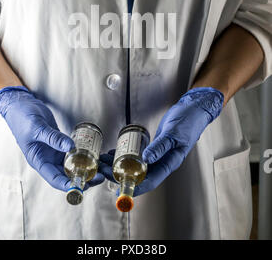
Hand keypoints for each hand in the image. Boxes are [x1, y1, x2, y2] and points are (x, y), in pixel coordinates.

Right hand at [0, 86, 104, 191]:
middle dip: (83, 178)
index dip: (69, 185)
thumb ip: (53, 138)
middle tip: (99, 176)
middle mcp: (47, 160)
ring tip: (102, 168)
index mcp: (38, 160)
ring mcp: (54, 152)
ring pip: (72, 165)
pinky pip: (73, 152)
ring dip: (86, 168)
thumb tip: (70, 147)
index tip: (83, 186)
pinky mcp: (60, 144)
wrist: (21, 105)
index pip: (55, 179)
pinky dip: (83, 155)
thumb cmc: (22, 118)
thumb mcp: (37, 128)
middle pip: (66, 175)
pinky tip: (95, 155)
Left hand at [99, 87, 223, 196]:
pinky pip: (138, 154)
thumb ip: (160, 146)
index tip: (121, 190)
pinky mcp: (154, 146)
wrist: (193, 109)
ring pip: (137, 165)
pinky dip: (127, 154)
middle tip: (105, 170)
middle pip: (141, 174)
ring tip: (105, 161)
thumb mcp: (173, 134)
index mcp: (170, 162)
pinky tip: (115, 152)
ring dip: (121, 165)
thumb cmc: (189, 121)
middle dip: (122, 175)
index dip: (136, 187)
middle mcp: (162, 161)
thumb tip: (146, 159)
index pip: (151, 181)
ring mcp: (158, 154)